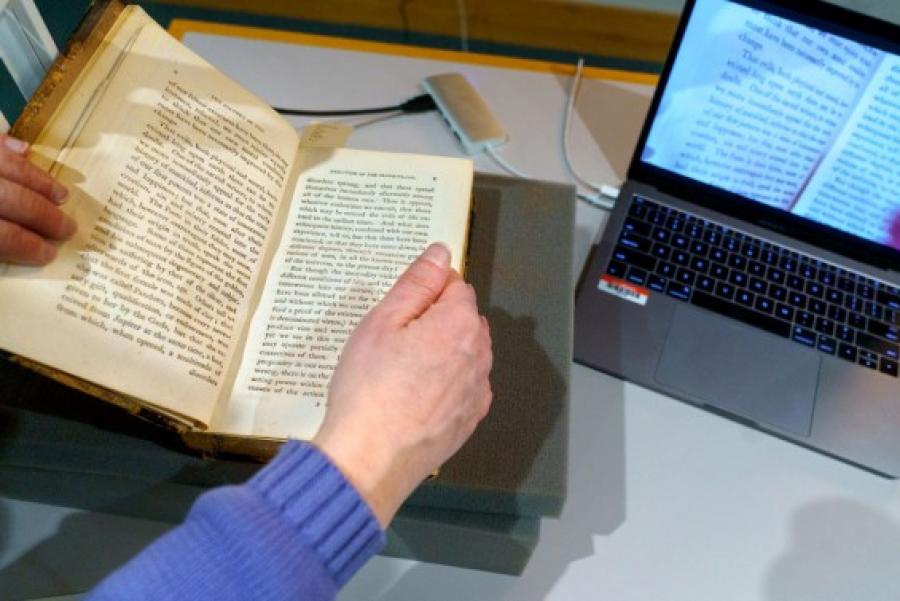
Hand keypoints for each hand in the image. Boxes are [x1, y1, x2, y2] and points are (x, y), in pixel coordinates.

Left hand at [0, 134, 75, 264]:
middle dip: (45, 215)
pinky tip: (24, 149)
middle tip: (66, 228)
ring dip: (38, 181)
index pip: (6, 236)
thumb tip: (13, 249)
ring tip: (60, 194)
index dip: (29, 246)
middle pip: (13, 200)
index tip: (48, 254)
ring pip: (7, 166)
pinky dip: (7, 144)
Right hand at [313, 243, 492, 526]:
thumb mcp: (382, 322)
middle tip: (393, 342)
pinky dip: (446, 384)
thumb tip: (440, 253)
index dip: (425, 292)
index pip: (455, 286)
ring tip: (400, 372)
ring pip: (466, 354)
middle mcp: (479, 356)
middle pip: (464, 319)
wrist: (369, 460)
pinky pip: (464, 387)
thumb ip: (417, 284)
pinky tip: (415, 396)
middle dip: (435, 321)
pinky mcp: (469, 420)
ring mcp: (477, 391)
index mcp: (460, 324)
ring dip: (442, 353)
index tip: (399, 309)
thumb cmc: (369, 389)